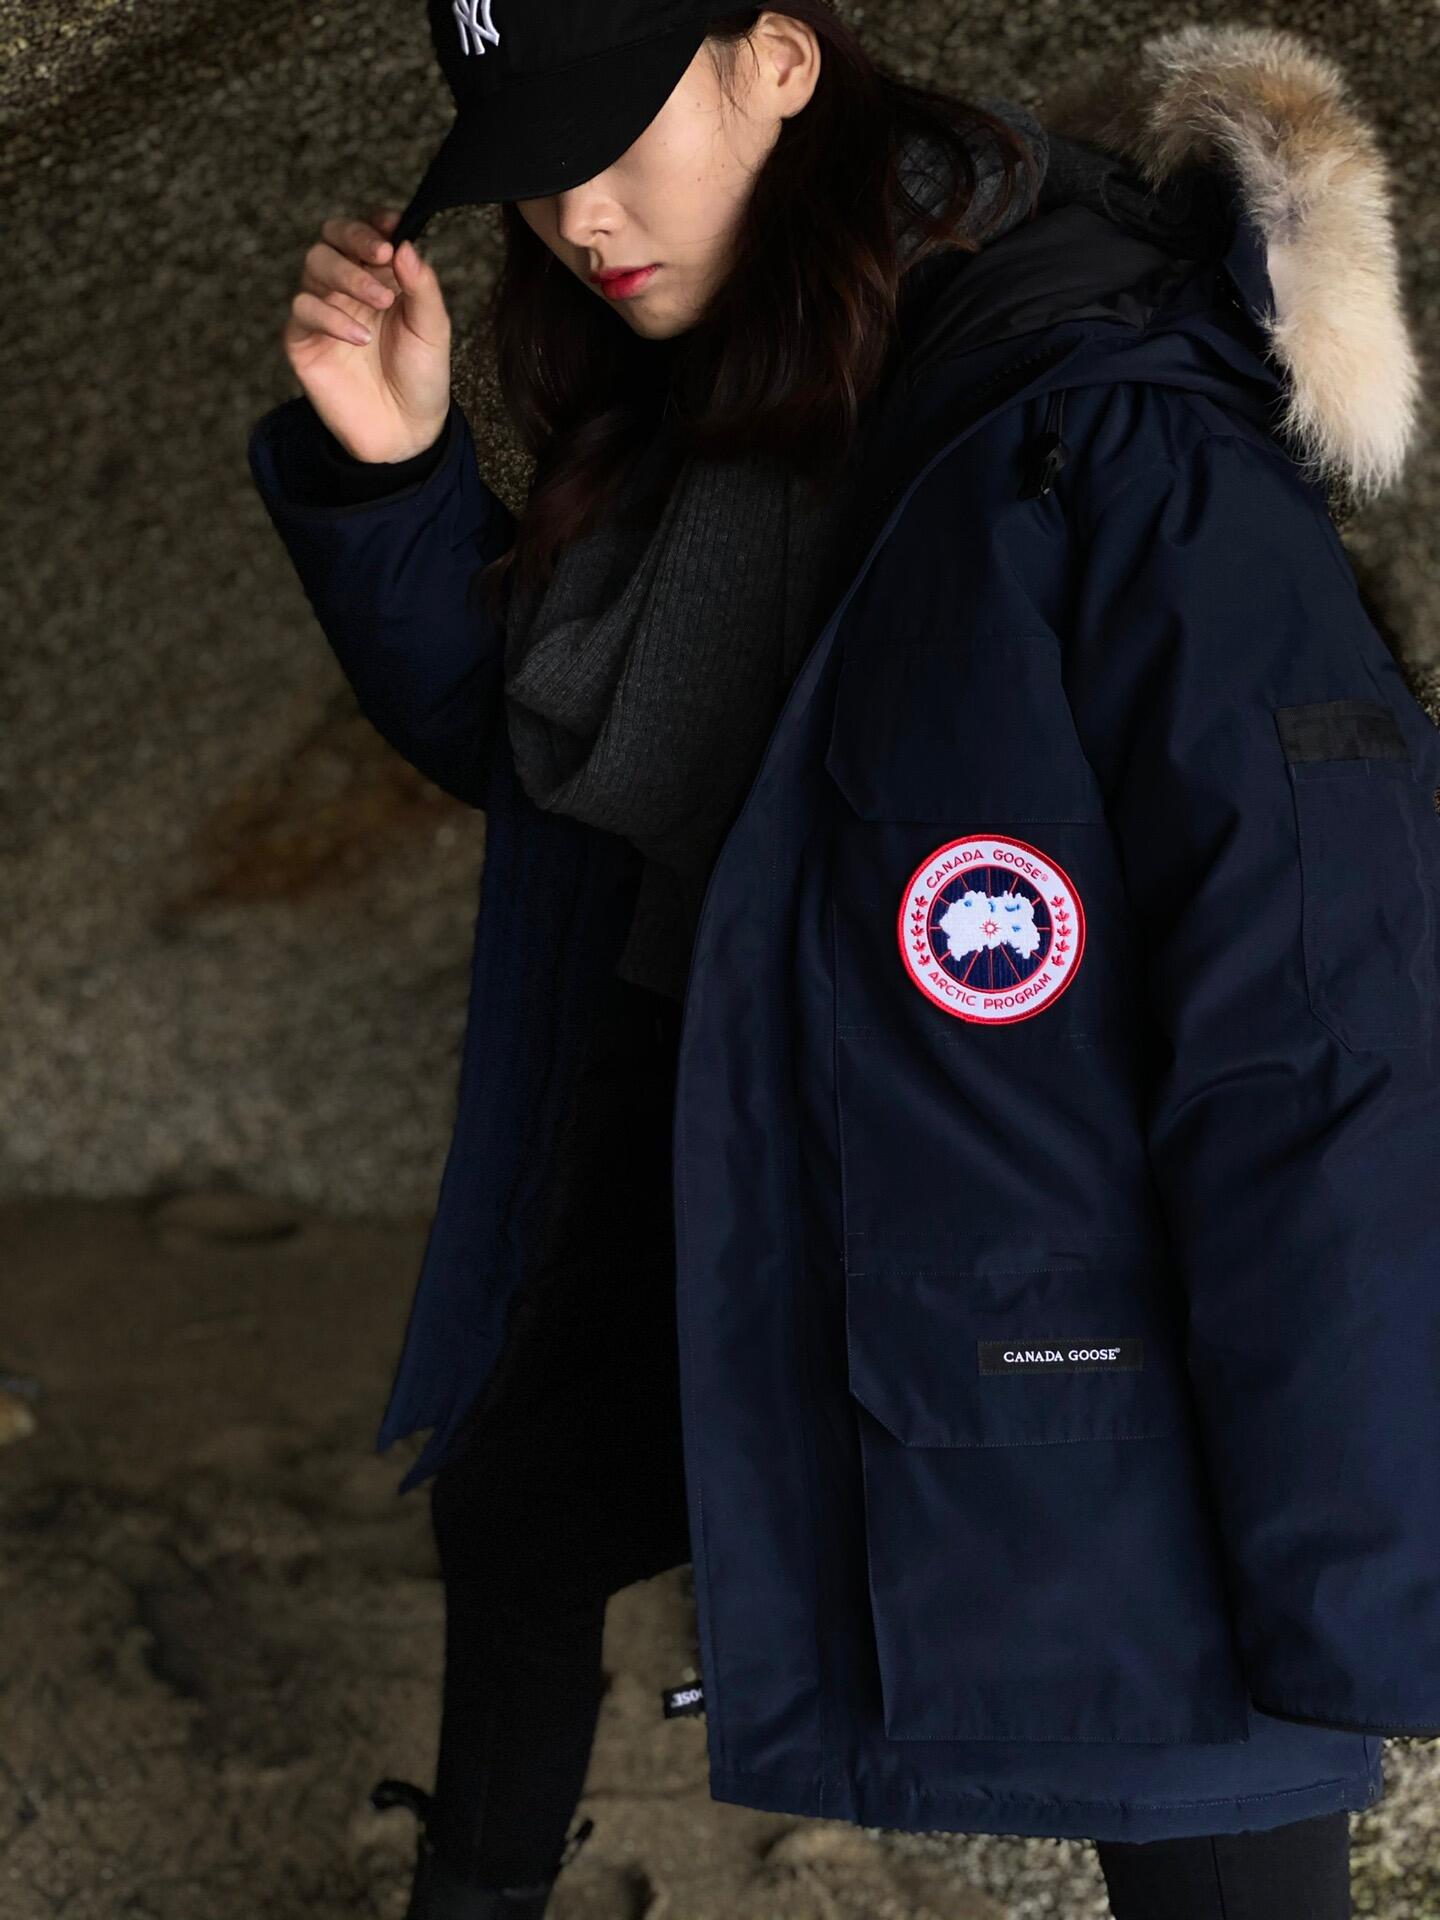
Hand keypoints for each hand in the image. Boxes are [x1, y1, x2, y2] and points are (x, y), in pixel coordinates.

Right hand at [280, 207, 451, 462]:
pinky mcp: (303, 340)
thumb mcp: (434, 330)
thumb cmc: (421, 379)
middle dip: (355, 237)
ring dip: (347, 276)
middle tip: (381, 255)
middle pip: (332, 237)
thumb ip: (422, 286)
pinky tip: (360, 337)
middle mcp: (348, 287)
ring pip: (314, 265)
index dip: (375, 222)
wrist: (406, 433)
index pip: (367, 232)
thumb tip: (405, 245)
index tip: (393, 227)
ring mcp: (323, 311)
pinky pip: (303, 310)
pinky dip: (330, 317)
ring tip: (380, 304)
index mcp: (380, 277)